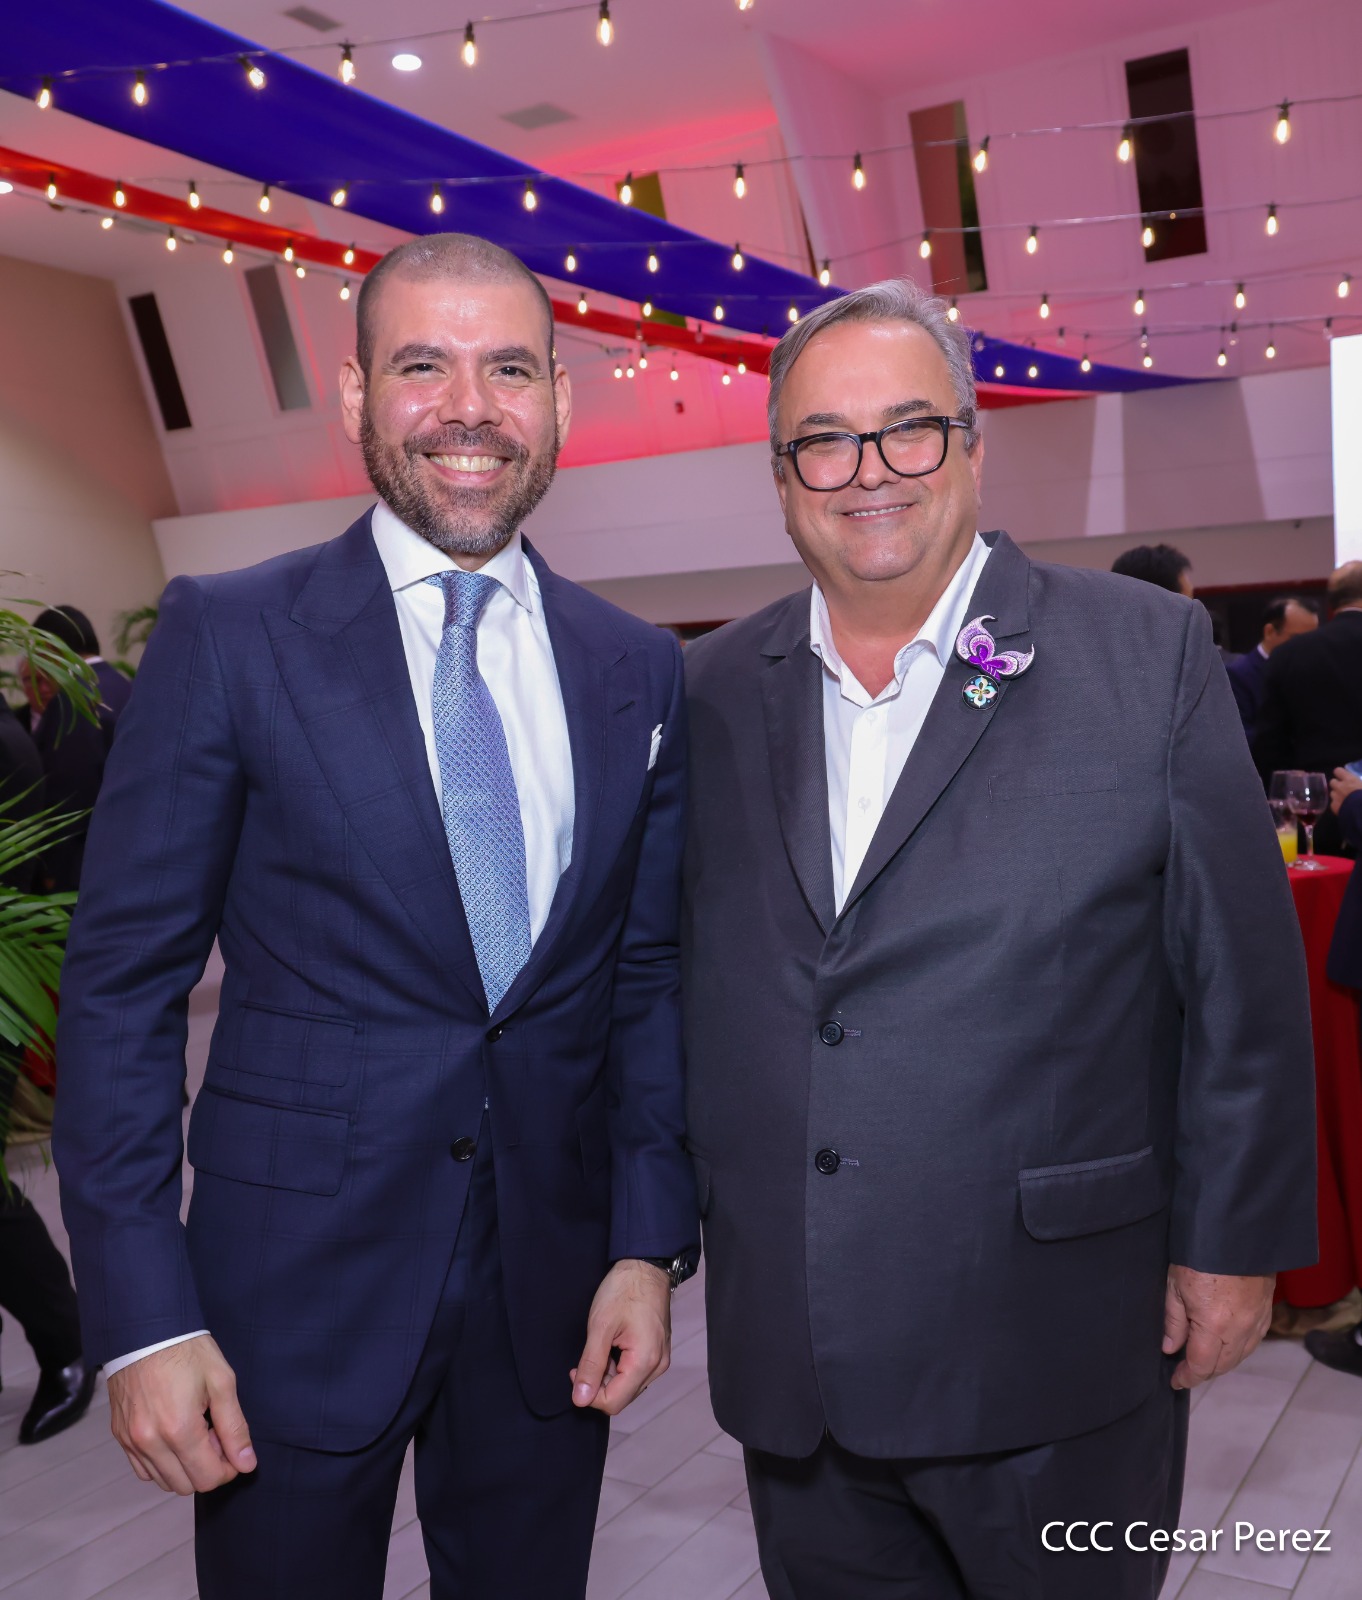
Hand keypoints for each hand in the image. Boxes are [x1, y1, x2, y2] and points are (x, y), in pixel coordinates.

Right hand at [108, 1334, 255, 1494]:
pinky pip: (143, 1469)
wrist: (144, 1330)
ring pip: (163, 1481)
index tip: (232, 1447)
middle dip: (207, 1468)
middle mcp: (150, 1442)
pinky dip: (162, 1463)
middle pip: (185, 1486)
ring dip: (184, 1468)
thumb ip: (234, 1427)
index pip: (208, 1478)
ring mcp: (131, 1441)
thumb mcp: (221, 1382)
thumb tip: (246, 1463)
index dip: (228, 1469)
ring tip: (194, 1431)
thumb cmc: (186, 1351)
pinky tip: (174, 1436)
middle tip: (214, 1435)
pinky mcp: (120, 1436)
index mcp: (179, 1429)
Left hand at [570, 1259, 670, 1415]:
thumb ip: (591, 1366)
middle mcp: (657, 1366)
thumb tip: (580, 1399)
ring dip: (609, 1374)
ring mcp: (660, 1359)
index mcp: (645, 1362)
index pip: (613, 1402)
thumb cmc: (624, 1290)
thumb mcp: (600, 1327)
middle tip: (588, 1355)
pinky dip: (620, 1365)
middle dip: (599, 1383)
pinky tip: (614, 1344)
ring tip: (603, 1345)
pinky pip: (636, 1372)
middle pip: (622, 1396)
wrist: (645, 1266)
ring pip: (628, 1385)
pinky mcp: (658, 1351)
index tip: (575, 1370)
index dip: (589, 1394)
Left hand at [1162, 1266, 1273, 1389]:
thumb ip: (1173, 1322)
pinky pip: (1253, 1341)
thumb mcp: (1175, 1286)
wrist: (1235, 1232)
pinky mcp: (1266, 1312)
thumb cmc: (1199, 1256)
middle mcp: (1240, 1330)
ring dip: (1222, 1363)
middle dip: (1203, 1372)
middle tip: (1186, 1371)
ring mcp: (1257, 1322)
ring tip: (1203, 1359)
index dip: (1187, 1377)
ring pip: (1240, 1356)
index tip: (1175, 1381)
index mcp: (1214, 1327)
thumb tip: (1170, 1348)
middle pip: (1222, 1366)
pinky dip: (1238, 1349)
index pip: (1201, 1366)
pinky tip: (1226, 1344)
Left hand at [1330, 767, 1361, 814]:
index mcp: (1349, 780)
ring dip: (1336, 795)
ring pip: (1332, 793)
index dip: (1340, 774)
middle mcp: (1340, 786)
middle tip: (1344, 789)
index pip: (1338, 771)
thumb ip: (1359, 783)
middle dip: (1337, 785)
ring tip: (1344, 799)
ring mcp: (1335, 797)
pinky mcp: (1333, 807)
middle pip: (1332, 782)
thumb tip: (1357, 783)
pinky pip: (1333, 804)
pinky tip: (1343, 808)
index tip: (1344, 777)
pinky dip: (1337, 805)